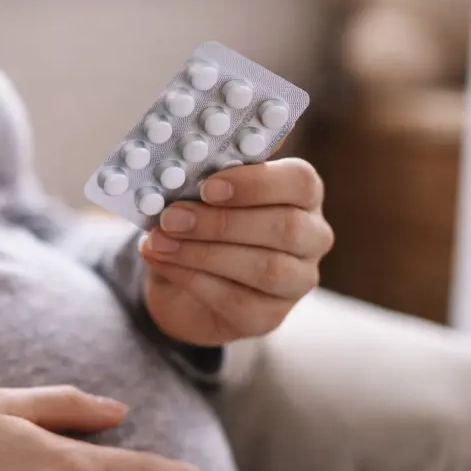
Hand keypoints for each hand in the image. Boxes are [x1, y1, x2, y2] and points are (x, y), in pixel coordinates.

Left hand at [139, 158, 334, 346]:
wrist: (181, 283)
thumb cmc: (201, 224)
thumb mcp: (202, 193)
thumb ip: (209, 173)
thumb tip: (199, 152)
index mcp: (302, 196)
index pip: (300, 183)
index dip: (255, 184)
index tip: (208, 187)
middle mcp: (311, 238)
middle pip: (284, 228)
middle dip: (221, 222)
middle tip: (171, 217)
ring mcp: (296, 282)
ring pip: (264, 268)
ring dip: (203, 252)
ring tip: (159, 240)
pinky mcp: (269, 317)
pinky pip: (236, 300)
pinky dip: (192, 278)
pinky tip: (162, 261)